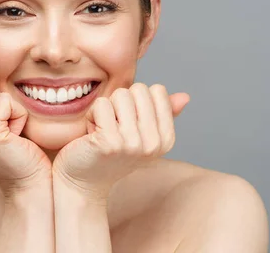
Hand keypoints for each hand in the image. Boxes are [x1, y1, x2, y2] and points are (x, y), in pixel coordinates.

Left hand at [52, 83, 188, 199]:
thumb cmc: (111, 153)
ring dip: (106, 109)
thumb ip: (162, 113)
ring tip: (103, 130)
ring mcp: (133, 143)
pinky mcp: (109, 142)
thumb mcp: (141, 133)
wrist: (84, 181)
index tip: (128, 122)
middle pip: (139, 89)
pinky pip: (101, 104)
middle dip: (121, 102)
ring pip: (120, 94)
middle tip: (113, 126)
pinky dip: (92, 115)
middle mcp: (154, 143)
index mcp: (166, 139)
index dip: (137, 100)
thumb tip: (185, 96)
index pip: (157, 90)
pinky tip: (92, 135)